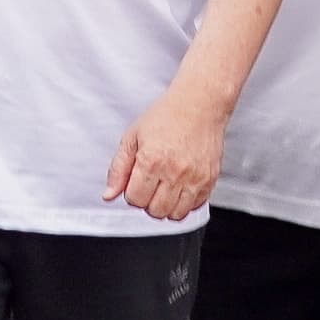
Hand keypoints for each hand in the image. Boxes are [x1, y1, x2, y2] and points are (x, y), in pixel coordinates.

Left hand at [104, 81, 224, 222]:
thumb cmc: (166, 116)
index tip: (136, 181)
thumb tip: (109, 195)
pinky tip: (180, 187)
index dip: (131, 192)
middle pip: (155, 211)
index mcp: (151, 161)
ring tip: (165, 188)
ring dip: (166, 206)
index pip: (135, 199)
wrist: (200, 104)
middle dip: (148, 202)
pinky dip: (185, 203)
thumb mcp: (132, 137)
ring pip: (175, 214)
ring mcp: (195, 178)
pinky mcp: (210, 179)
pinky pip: (195, 206)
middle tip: (150, 185)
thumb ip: (118, 169)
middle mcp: (174, 172)